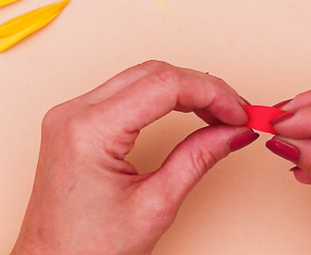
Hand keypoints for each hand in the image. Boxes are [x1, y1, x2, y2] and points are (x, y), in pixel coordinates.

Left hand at [11, 61, 257, 254]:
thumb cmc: (88, 249)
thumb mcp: (155, 205)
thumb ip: (198, 159)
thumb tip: (233, 133)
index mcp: (90, 131)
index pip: (165, 85)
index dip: (212, 94)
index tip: (239, 113)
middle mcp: (74, 113)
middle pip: (154, 73)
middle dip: (202, 88)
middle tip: (235, 113)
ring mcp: (71, 114)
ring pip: (142, 77)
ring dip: (184, 90)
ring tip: (217, 114)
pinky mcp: (76, 121)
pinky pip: (126, 92)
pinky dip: (162, 97)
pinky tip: (186, 111)